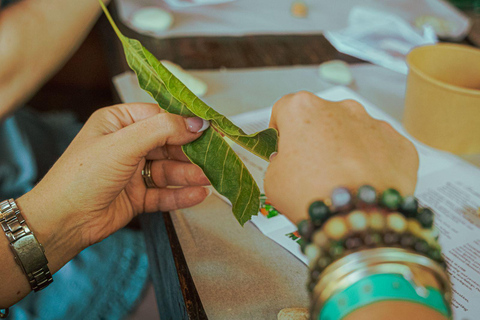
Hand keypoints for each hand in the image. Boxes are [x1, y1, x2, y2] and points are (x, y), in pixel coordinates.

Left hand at [16, 103, 209, 270]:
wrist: (62, 221)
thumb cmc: (83, 175)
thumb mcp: (124, 144)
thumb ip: (163, 130)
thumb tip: (197, 123)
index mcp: (118, 123)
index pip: (159, 117)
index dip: (184, 123)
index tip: (209, 130)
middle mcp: (127, 145)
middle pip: (168, 145)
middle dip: (190, 153)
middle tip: (215, 158)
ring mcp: (132, 172)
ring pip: (169, 170)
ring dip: (189, 175)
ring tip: (209, 179)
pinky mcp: (137, 196)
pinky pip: (164, 193)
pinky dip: (180, 194)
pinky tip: (198, 195)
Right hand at [264, 92, 418, 222]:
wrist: (356, 218)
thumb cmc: (311, 195)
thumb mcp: (272, 181)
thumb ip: (278, 162)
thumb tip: (287, 162)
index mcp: (303, 109)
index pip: (286, 109)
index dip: (282, 131)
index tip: (284, 147)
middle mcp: (341, 108)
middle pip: (322, 119)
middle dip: (317, 139)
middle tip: (312, 169)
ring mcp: (373, 124)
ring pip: (353, 132)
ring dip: (346, 149)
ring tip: (340, 181)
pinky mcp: (399, 144)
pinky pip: (381, 149)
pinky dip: (372, 163)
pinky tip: (363, 185)